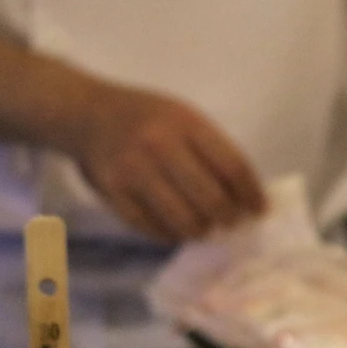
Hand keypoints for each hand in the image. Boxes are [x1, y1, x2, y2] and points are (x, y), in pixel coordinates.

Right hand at [69, 82, 264, 241]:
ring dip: (200, 231)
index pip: (233, 167)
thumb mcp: (185, 119)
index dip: (251, 194)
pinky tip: (176, 230)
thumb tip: (246, 196)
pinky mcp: (113, 191)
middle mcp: (159, 145)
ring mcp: (133, 170)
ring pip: (182, 219)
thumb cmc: (149, 118)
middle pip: (211, 198)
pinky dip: (169, 235)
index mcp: (186, 123)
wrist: (87, 112)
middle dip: (228, 218)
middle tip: (230, 223)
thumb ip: (214, 151)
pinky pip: (151, 227)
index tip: (259, 210)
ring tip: (204, 229)